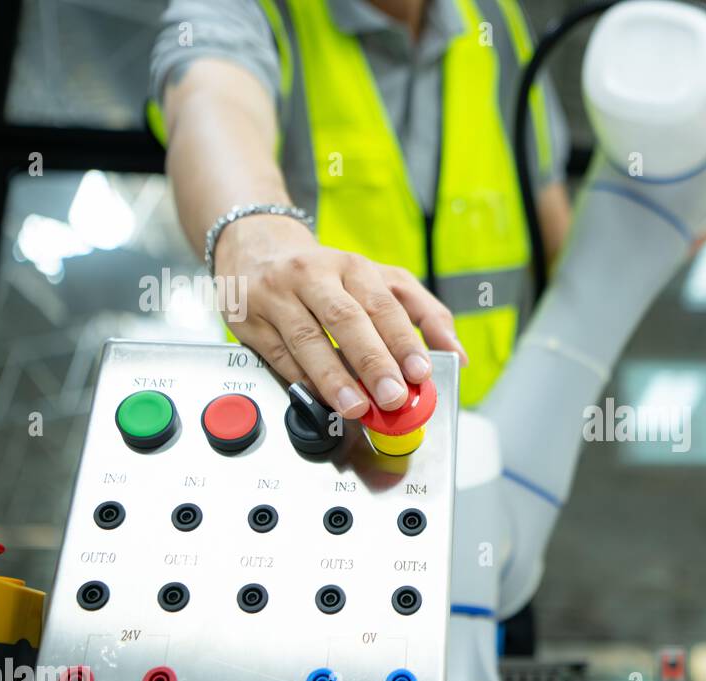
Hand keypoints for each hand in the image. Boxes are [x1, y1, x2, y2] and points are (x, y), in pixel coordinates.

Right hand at [214, 214, 467, 419]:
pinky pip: (279, 355)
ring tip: (355, 407)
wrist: (256, 247)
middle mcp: (313, 276)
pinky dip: (301, 380)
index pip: (382, 305)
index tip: (419, 371)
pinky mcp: (248, 320)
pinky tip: (320, 398)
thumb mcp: (380, 281)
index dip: (402, 340)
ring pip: (307, 340)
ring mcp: (277, 297)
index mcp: (352, 267)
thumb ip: (424, 313)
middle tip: (392, 396)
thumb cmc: (328, 275)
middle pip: (346, 320)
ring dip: (333, 378)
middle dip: (372, 362)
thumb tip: (456, 353)